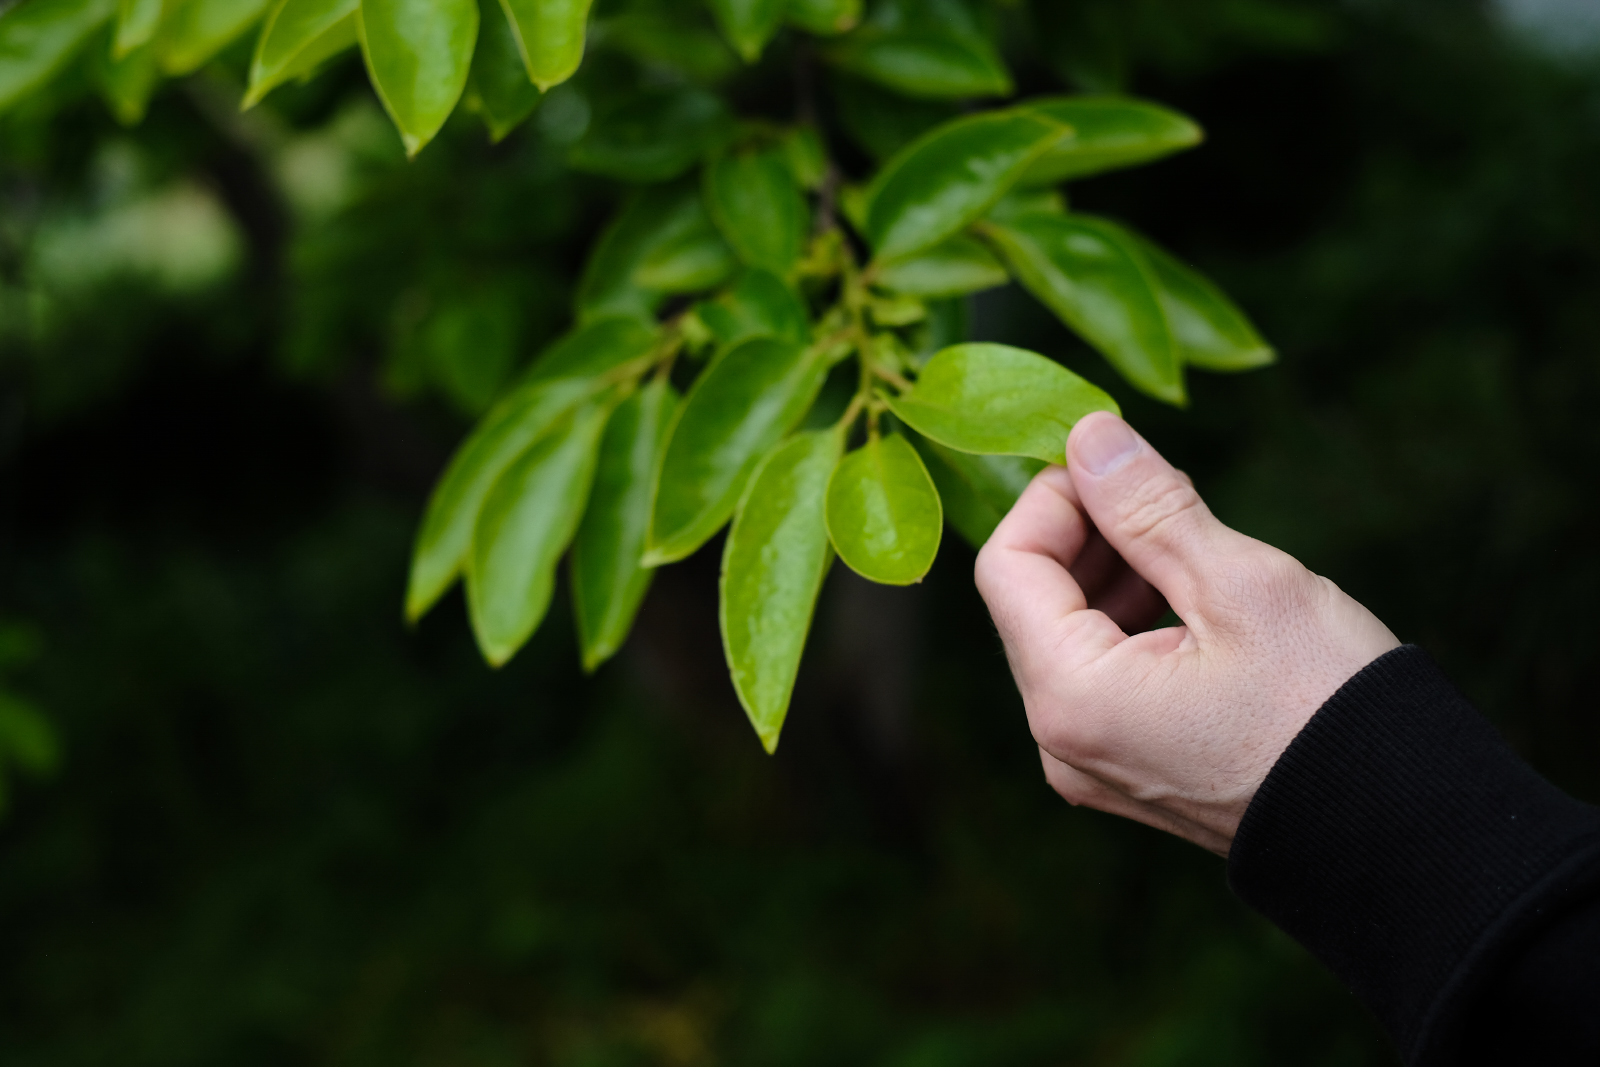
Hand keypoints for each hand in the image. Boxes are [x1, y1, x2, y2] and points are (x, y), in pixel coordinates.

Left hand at [974, 412, 1398, 854]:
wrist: (1403, 829)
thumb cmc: (1327, 707)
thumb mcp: (1240, 584)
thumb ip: (1148, 507)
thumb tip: (1090, 436)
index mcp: (1071, 698)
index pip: (1007, 566)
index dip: (1051, 498)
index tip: (1113, 461)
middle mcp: (1062, 742)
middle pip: (1030, 603)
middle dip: (1086, 532)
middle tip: (1162, 491)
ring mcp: (1094, 764)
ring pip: (1066, 637)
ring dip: (1111, 573)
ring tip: (1188, 540)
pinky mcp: (1131, 771)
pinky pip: (1102, 678)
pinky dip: (1131, 623)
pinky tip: (1193, 596)